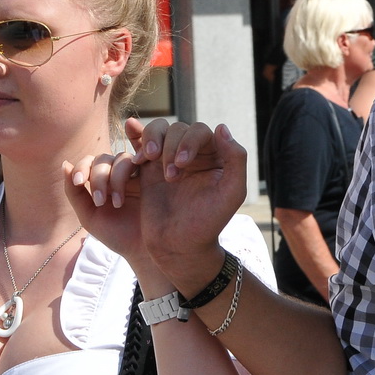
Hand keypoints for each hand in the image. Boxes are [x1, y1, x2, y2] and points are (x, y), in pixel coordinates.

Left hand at [63, 149, 145, 262]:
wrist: (144, 249)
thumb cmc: (117, 235)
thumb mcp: (89, 215)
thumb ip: (74, 192)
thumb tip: (65, 163)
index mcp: (102, 182)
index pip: (89, 162)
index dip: (82, 167)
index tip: (78, 182)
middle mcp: (119, 174)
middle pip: (103, 158)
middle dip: (98, 177)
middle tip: (100, 202)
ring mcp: (138, 173)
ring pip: (122, 158)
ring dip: (115, 177)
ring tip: (118, 203)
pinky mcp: (154, 174)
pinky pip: (144, 157)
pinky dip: (136, 161)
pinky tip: (133, 179)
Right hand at [128, 119, 249, 282]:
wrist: (179, 247)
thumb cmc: (209, 224)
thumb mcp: (232, 193)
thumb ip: (236, 159)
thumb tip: (221, 127)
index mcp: (214, 157)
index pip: (201, 132)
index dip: (189, 141)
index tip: (181, 163)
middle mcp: (192, 154)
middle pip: (178, 128)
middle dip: (170, 146)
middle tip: (170, 177)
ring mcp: (168, 159)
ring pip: (158, 130)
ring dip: (152, 139)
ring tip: (147, 159)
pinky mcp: (148, 169)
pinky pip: (140, 146)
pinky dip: (137, 146)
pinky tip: (138, 161)